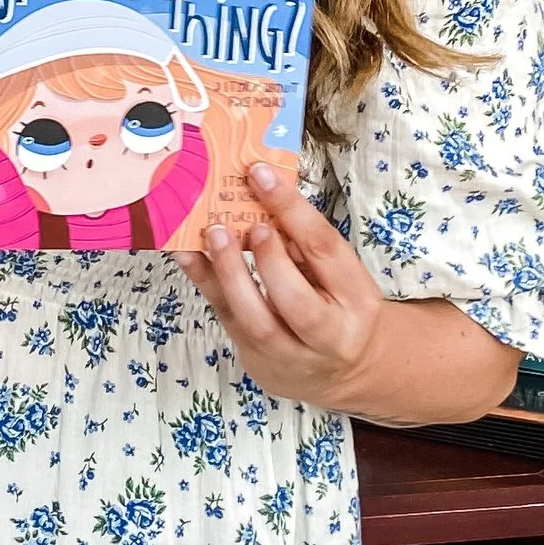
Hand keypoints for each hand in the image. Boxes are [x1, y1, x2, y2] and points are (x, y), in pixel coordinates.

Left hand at [184, 161, 386, 411]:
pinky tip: (186, 255)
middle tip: (246, 223)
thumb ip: (306, 244)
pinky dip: (205, 284)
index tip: (260, 174)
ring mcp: (289, 355)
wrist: (342, 370)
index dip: (292, 209)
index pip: (326, 249)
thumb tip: (262, 199)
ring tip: (212, 234)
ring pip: (255, 321)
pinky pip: (227, 321)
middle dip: (267, 258)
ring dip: (229, 273)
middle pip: (295, 301)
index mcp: (357, 298)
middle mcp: (328, 334)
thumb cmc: (338, 305)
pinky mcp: (257, 361)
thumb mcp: (339, 274)